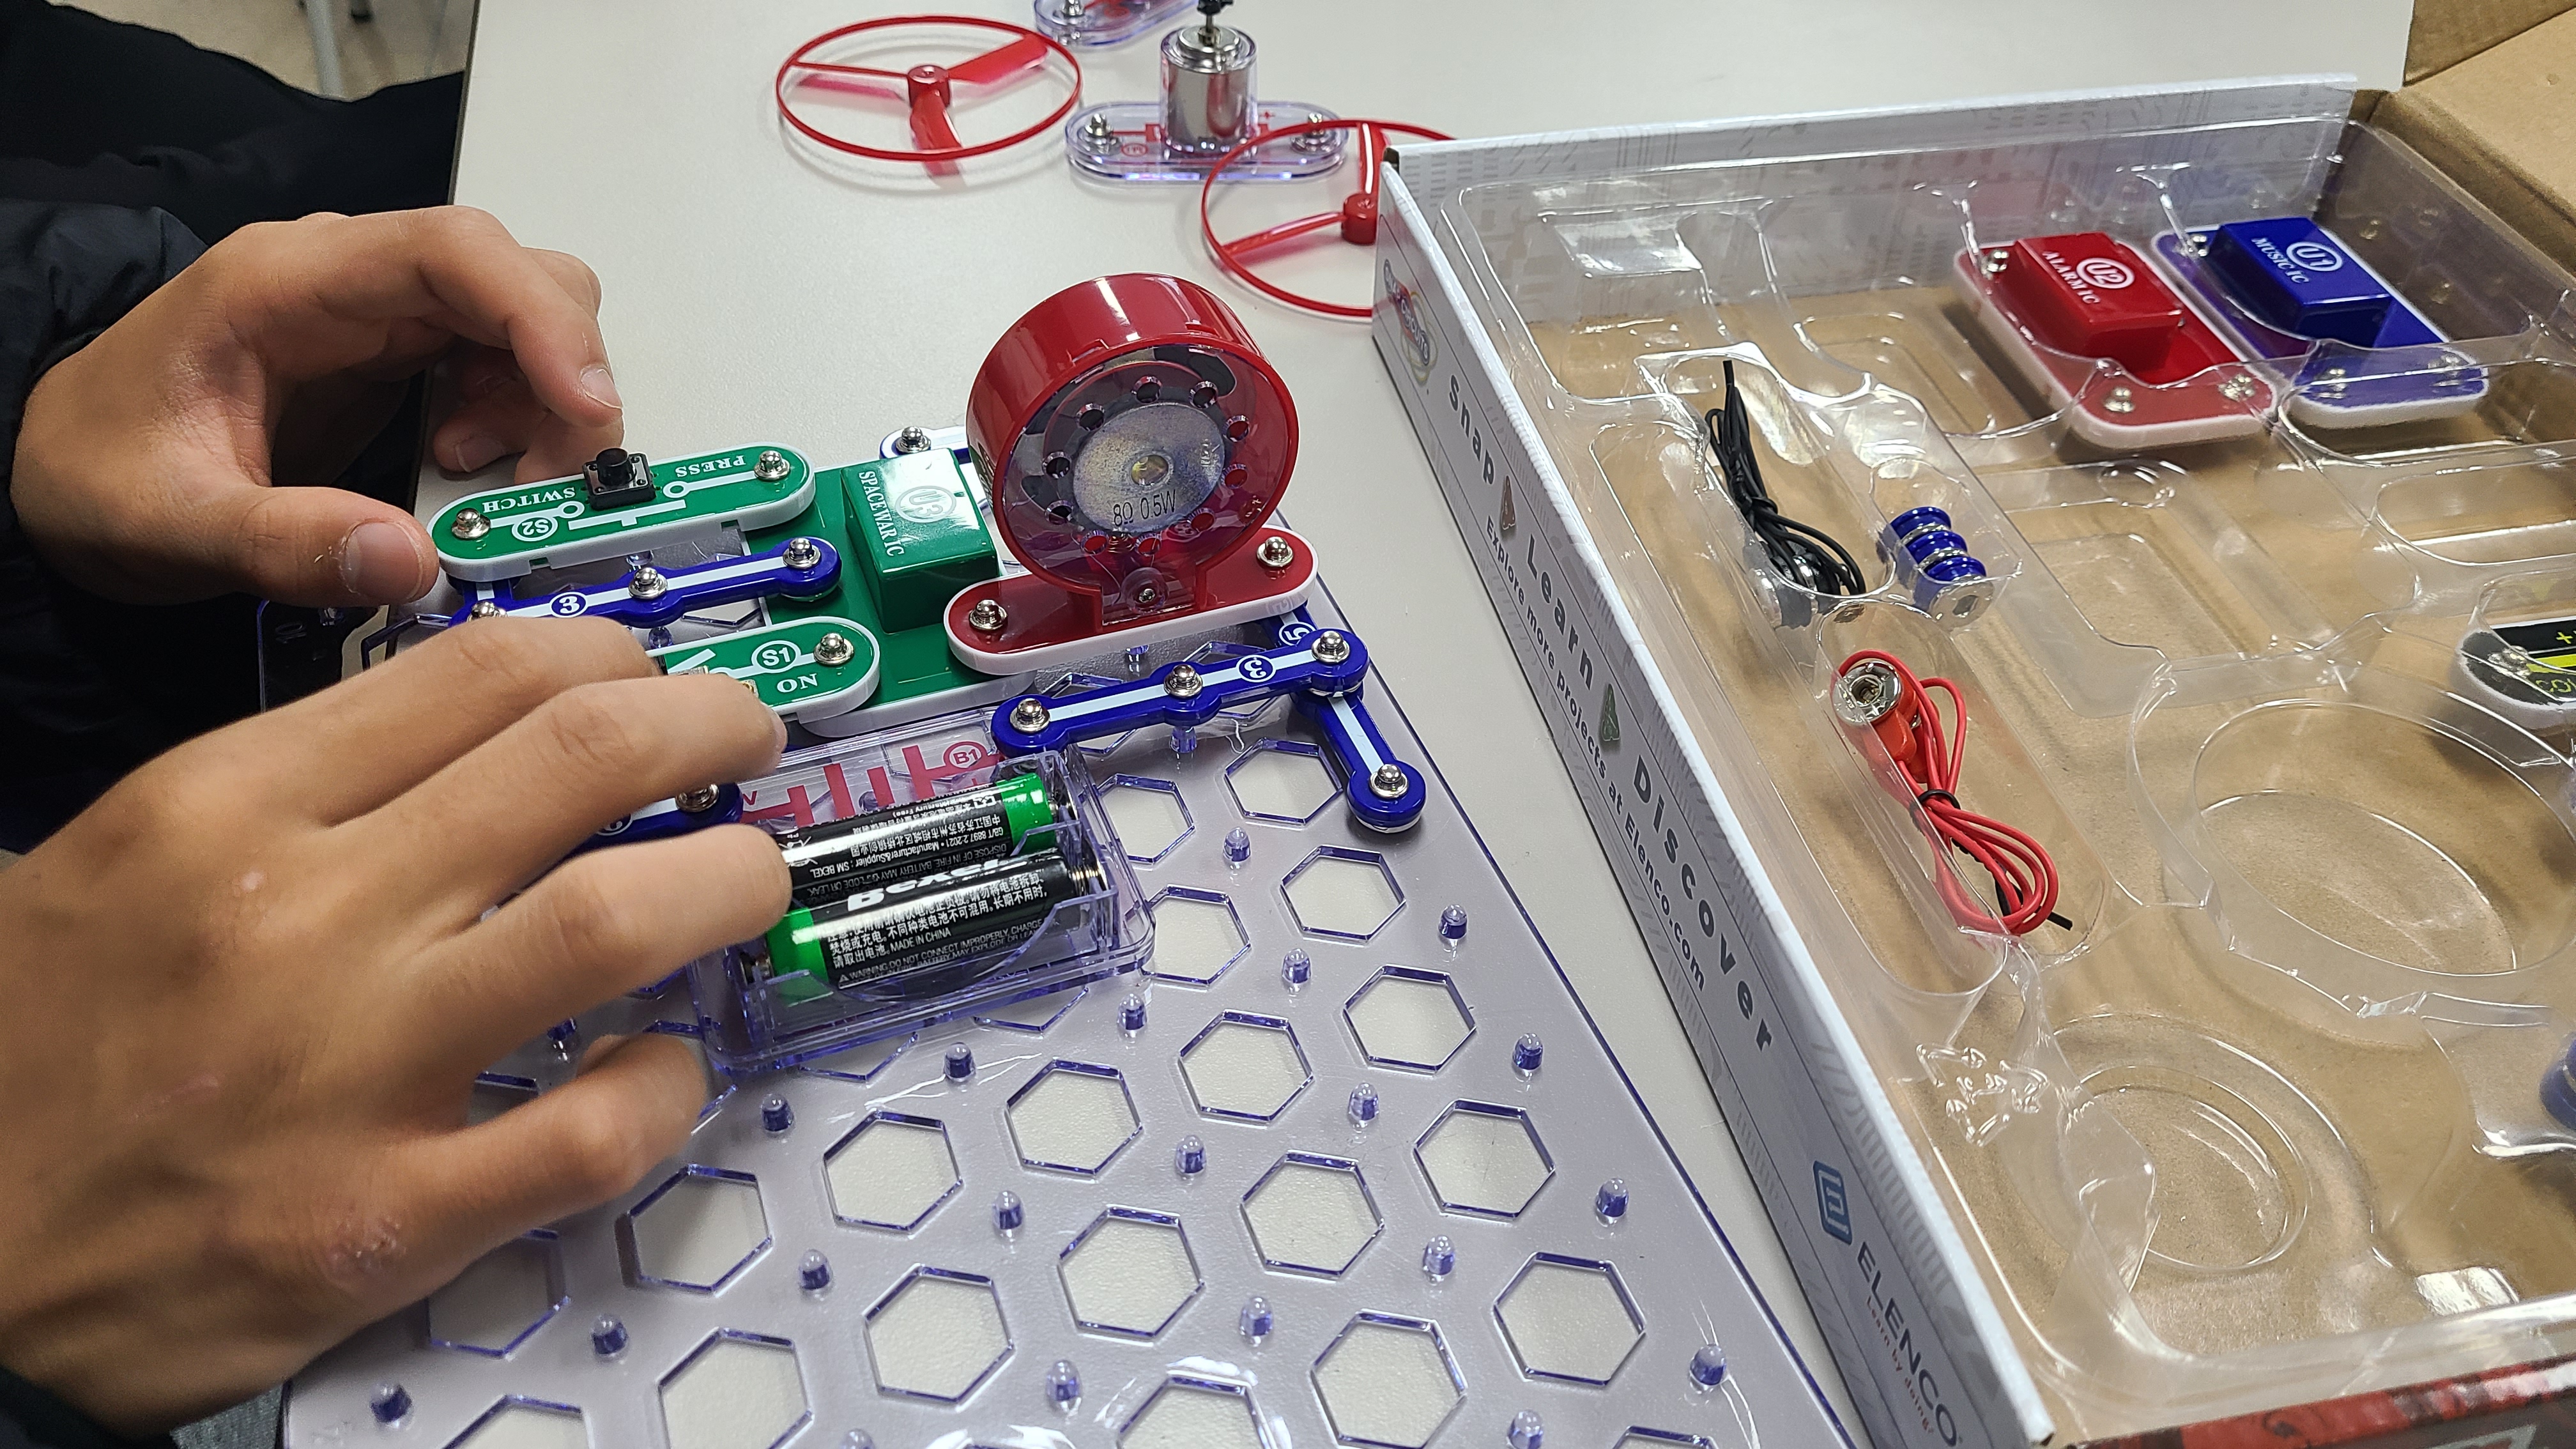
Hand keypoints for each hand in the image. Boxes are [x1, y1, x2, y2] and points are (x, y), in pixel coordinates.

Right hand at [0, 617, 788, 1433]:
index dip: (614, 657)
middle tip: (745, 741)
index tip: (652, 676)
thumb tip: (485, 735)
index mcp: (228, 806)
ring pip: (614, 922)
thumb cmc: (36, 1053)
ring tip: (753, 873)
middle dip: (708, 728)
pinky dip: (664, 1089)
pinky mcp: (382, 1220)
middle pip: (580, 761)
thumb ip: (299, 788)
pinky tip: (670, 1066)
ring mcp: (352, 1072)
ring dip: (726, 881)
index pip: (484, 671)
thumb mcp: (126, 858)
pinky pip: (587, 1134)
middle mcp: (301, 917)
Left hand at [11, 206, 624, 607]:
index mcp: (285, 282)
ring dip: (544, 404)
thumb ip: (284, 542)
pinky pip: (502, 365)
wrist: (60, 470)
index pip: (451, 251)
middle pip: (514, 276)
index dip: (538, 317)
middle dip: (560, 375)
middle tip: (547, 476)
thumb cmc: (97, 472)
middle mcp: (346, 279)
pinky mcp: (399, 358)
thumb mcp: (170, 522)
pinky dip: (521, 421)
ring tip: (489, 479)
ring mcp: (379, 314)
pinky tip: (463, 468)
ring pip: (524, 319)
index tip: (585, 404)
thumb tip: (411, 563)